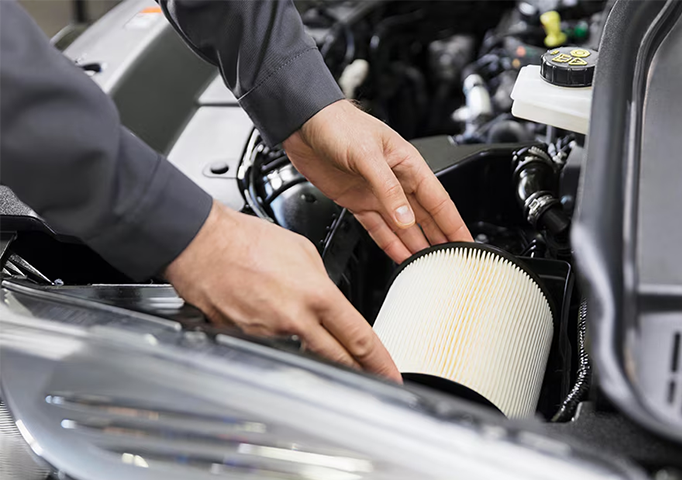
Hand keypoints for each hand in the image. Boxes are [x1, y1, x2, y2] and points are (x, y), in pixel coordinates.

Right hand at [165, 201, 401, 381]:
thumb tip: (330, 300)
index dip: (380, 361)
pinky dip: (282, 341)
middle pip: (337, 359)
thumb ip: (322, 281)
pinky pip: (273, 347)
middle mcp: (293, 320)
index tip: (390, 372)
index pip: (358, 338)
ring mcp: (268, 334)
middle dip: (360, 373)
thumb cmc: (246, 240)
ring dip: (319, 355)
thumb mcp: (302, 251)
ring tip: (320, 343)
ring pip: (305, 354)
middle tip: (375, 379)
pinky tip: (276, 324)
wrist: (202, 243)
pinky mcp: (246, 339)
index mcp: (315, 295)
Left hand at [283, 100, 472, 263]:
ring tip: (427, 265)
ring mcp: (376, 193)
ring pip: (402, 227)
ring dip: (415, 245)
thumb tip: (405, 219)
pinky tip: (399, 255)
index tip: (465, 242)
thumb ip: (388, 189)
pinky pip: (377, 228)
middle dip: (439, 239)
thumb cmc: (339, 125)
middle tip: (452, 261)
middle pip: (424, 217)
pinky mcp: (356, 201)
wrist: (304, 124)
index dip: (454, 223)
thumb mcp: (368, 155)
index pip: (438, 200)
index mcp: (408, 164)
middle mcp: (395, 180)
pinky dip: (388, 243)